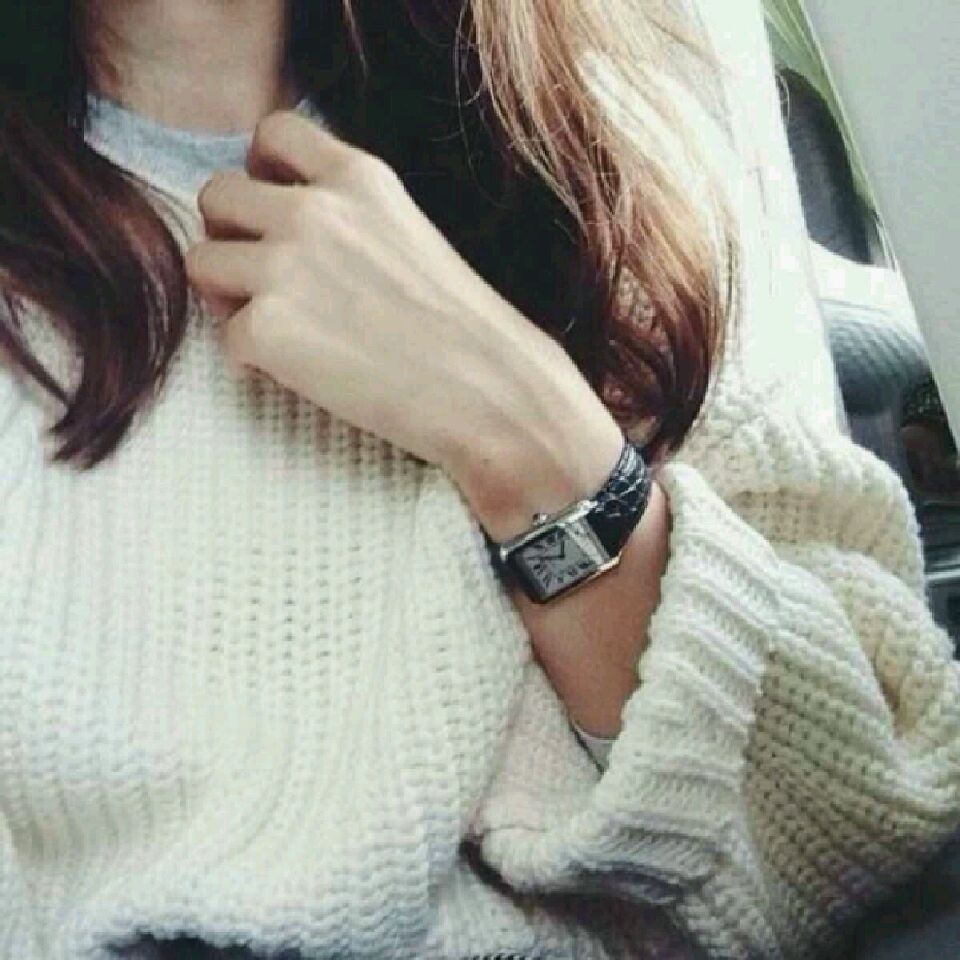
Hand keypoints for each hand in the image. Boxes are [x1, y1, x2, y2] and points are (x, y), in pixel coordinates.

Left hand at [184, 109, 614, 498]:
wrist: (489, 391)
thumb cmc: (465, 329)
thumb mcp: (413, 236)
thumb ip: (352, 216)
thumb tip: (291, 228)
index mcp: (359, 177)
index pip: (272, 132)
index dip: (261, 172)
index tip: (275, 209)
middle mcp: (312, 211)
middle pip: (216, 195)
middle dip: (231, 236)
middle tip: (266, 280)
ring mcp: (284, 268)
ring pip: (202, 263)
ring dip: (230, 297)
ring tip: (279, 330)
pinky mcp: (266, 330)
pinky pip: (227, 337)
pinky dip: (255, 360)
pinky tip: (302, 371)